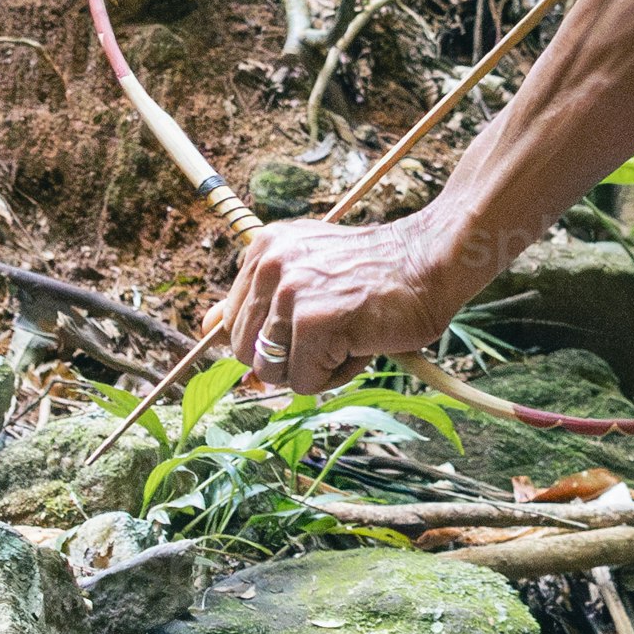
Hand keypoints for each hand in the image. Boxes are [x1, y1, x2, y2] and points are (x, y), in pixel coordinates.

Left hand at [226, 207, 477, 384]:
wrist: (431, 264)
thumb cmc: (374, 278)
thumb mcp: (306, 277)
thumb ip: (254, 303)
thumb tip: (203, 330)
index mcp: (262, 250)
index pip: (232, 326)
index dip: (272, 341)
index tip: (312, 324)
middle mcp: (269, 265)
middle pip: (247, 354)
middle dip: (290, 357)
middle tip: (334, 330)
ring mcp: (290, 292)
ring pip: (274, 372)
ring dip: (314, 368)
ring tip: (348, 334)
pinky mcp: (314, 320)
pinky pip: (306, 382)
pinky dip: (337, 375)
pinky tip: (361, 341)